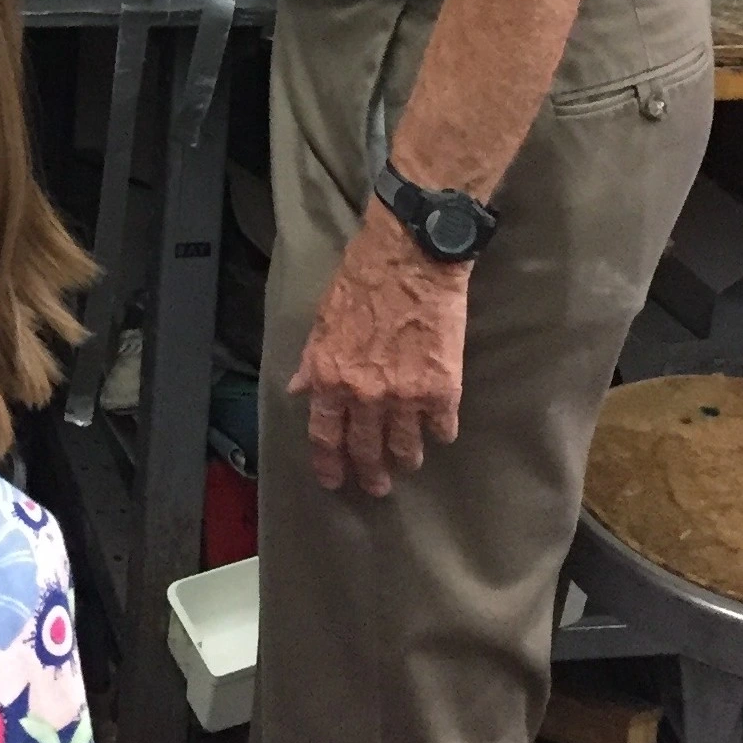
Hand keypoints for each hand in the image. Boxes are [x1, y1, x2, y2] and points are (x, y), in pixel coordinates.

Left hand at [286, 200, 467, 497]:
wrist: (412, 256)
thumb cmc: (362, 279)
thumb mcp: (323, 318)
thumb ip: (312, 359)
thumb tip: (299, 390)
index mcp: (328, 375)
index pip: (323, 435)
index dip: (328, 464)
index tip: (334, 481)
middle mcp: (364, 395)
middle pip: (365, 450)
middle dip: (371, 474)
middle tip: (377, 486)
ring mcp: (405, 396)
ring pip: (406, 448)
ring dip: (406, 459)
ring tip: (408, 463)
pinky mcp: (443, 390)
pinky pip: (442, 428)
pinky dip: (440, 433)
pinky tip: (439, 431)